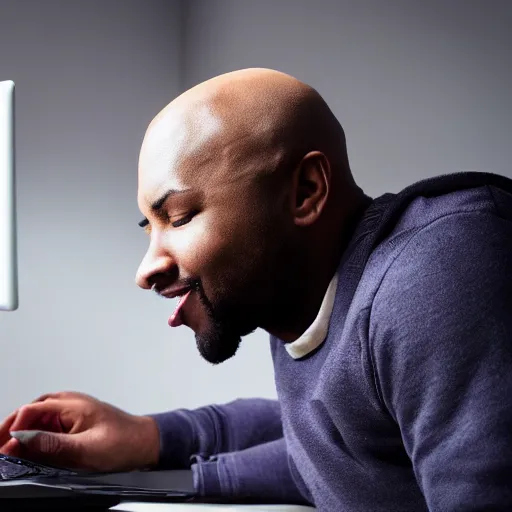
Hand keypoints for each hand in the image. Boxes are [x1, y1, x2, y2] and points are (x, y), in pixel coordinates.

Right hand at [0, 391, 159, 472]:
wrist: (146, 442)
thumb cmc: (124, 442)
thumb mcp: (85, 449)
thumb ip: (52, 445)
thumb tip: (21, 441)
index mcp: (73, 406)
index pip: (32, 411)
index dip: (13, 429)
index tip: (4, 449)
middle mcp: (72, 404)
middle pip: (33, 411)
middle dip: (13, 427)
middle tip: (0, 447)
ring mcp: (75, 411)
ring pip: (40, 416)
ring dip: (23, 430)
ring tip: (10, 448)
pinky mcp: (78, 421)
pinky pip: (51, 424)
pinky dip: (37, 434)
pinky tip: (32, 446)